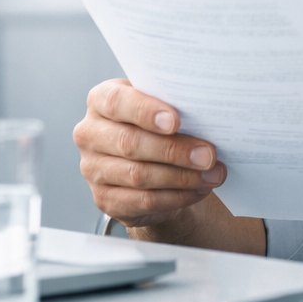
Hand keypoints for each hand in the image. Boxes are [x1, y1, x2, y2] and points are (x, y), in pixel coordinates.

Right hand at [73, 78, 226, 228]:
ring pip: (138, 175)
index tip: (175, 121)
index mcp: (101, 101)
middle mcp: (90, 134)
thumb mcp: (161, 107)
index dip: (145, 111)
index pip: (117, 102)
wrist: (149, 162)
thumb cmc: (156, 125)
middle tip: (208, 155)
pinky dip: (176, 197)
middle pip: (130, 142)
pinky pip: (143, 201)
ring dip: (182, 177)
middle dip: (174, 150)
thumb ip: (174, 106)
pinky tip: (198, 190)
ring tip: (212, 174)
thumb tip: (205, 116)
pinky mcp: (104, 199)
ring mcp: (93, 169)